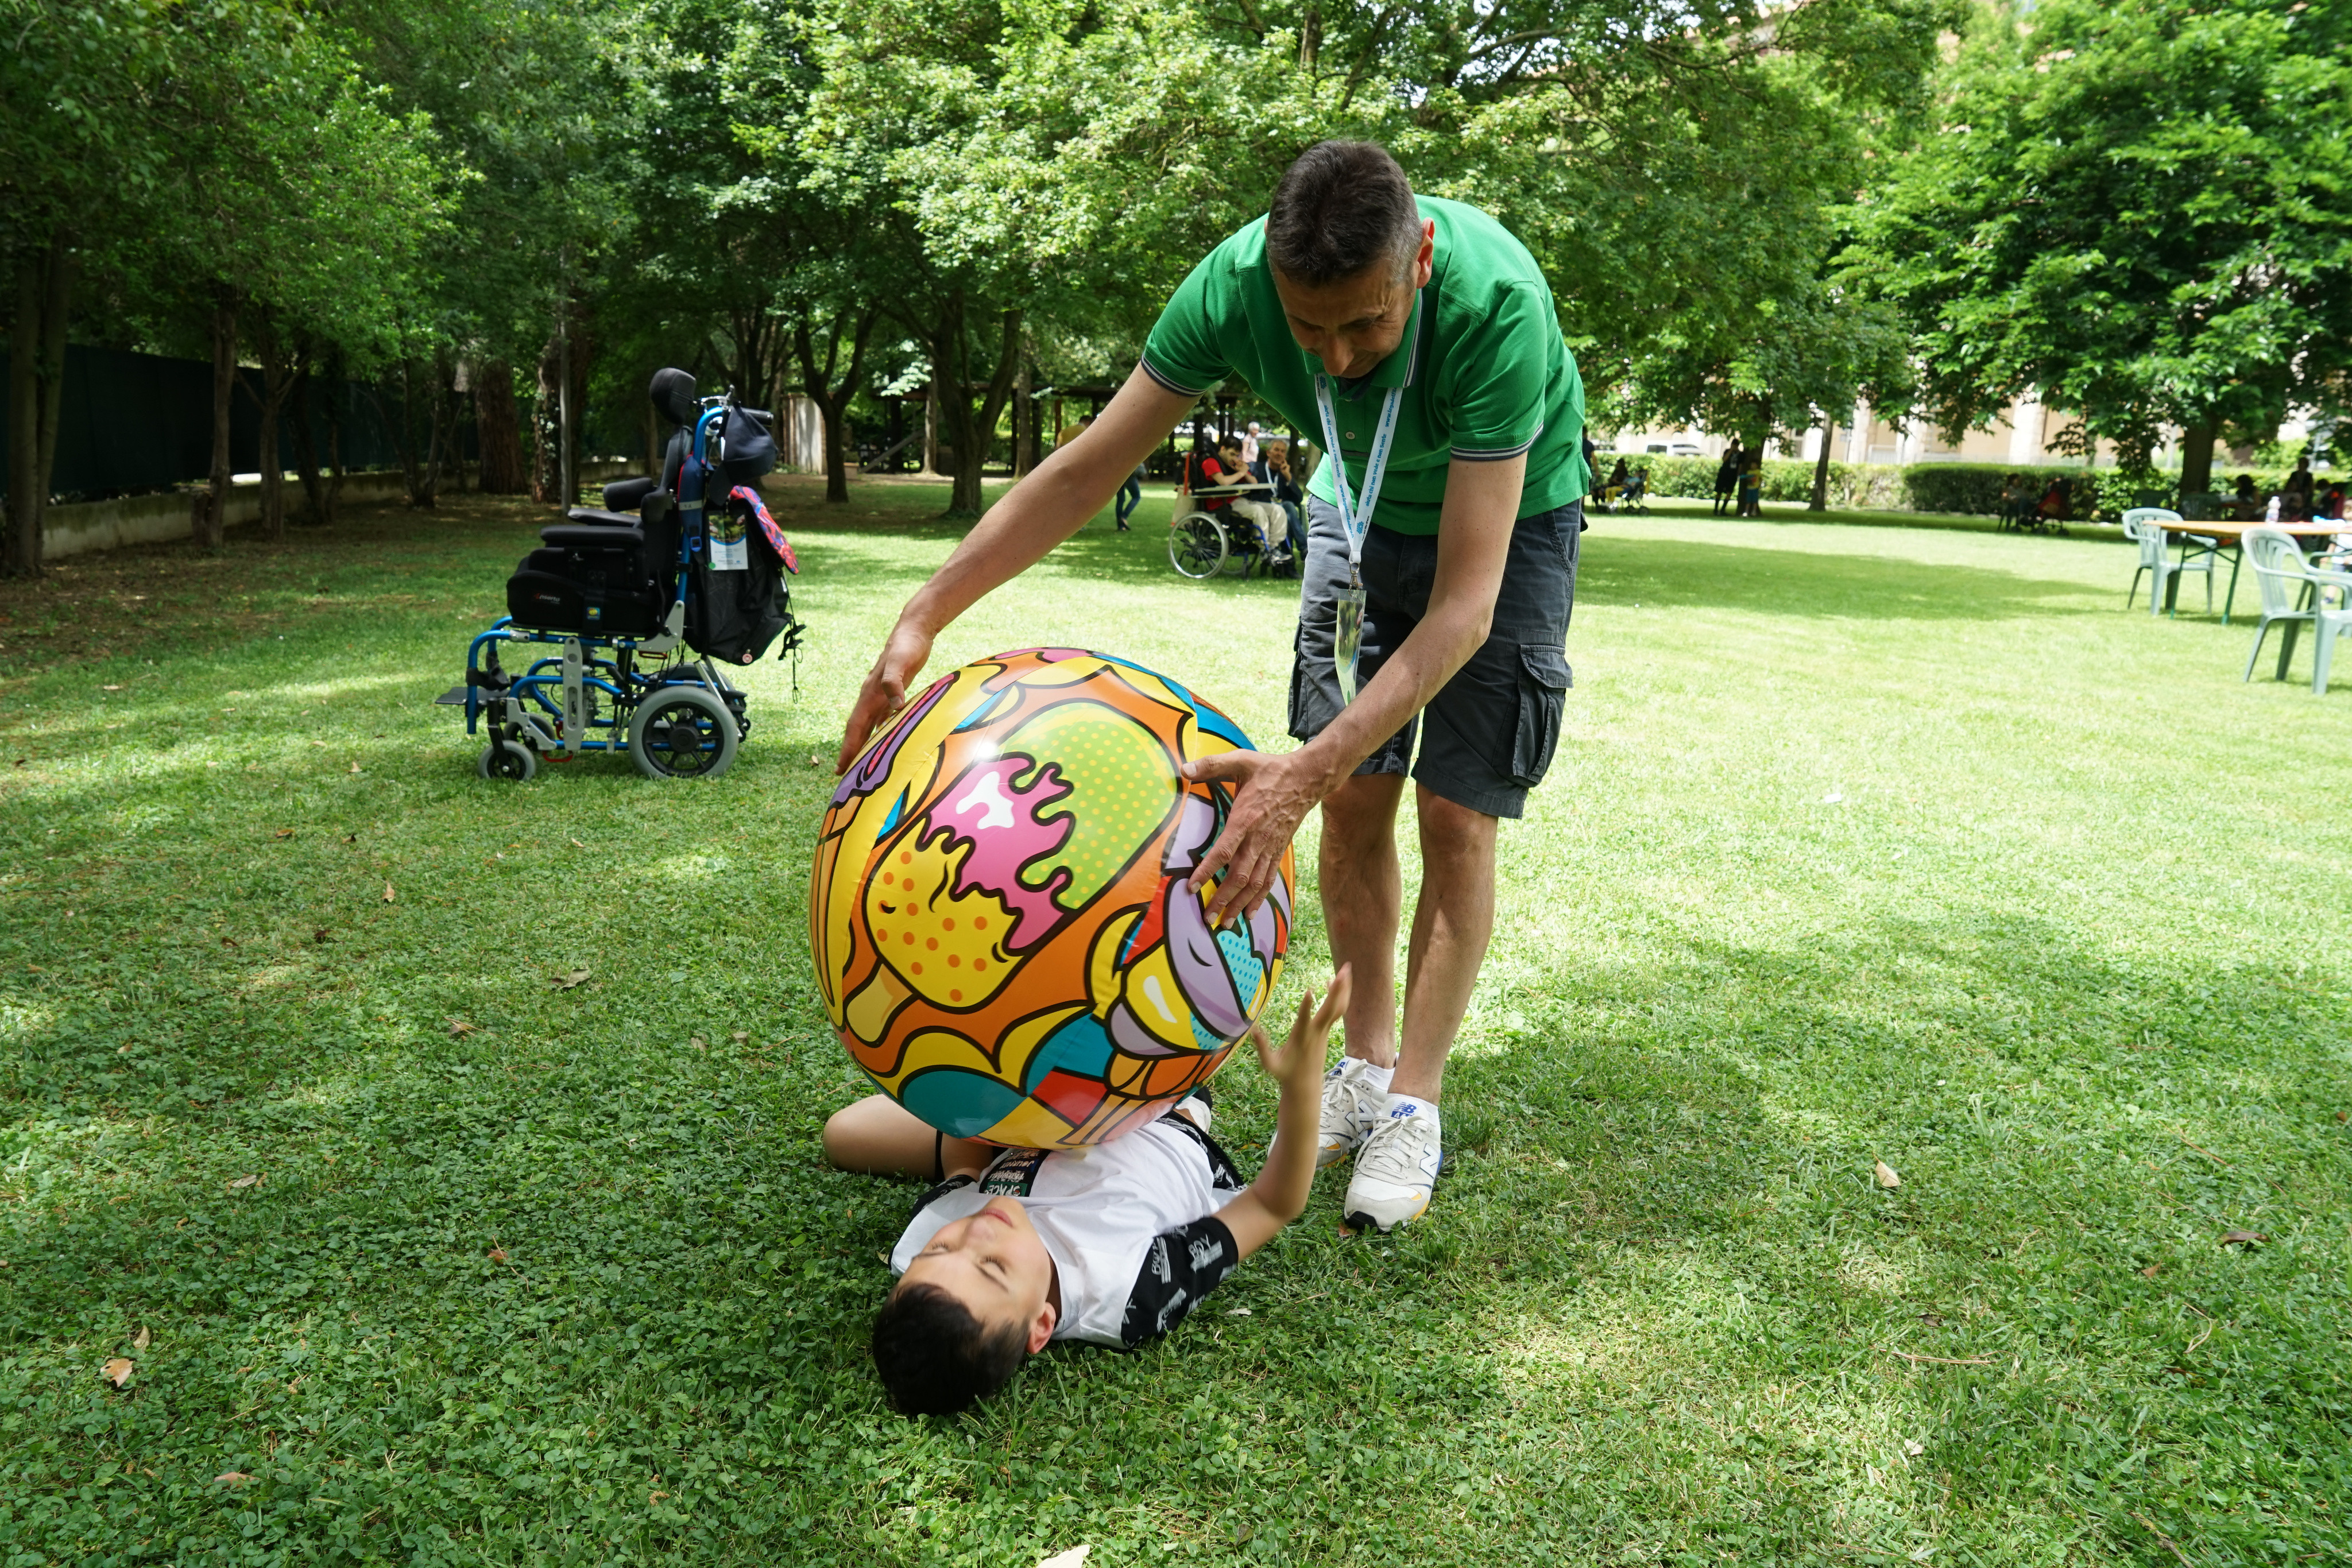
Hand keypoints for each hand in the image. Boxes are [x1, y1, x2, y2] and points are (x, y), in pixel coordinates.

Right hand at [835, 619, 933, 773]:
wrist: (913, 630)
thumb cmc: (907, 646)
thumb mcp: (901, 663)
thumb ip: (894, 683)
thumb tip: (894, 705)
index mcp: (870, 694)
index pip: (856, 726)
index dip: (849, 748)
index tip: (840, 767)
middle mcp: (871, 696)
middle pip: (858, 729)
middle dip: (851, 750)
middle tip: (843, 772)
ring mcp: (880, 694)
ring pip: (868, 724)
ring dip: (863, 743)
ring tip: (860, 762)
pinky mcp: (891, 692)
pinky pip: (882, 717)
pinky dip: (879, 730)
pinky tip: (883, 739)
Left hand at [1179, 748, 1329, 924]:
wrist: (1307, 778)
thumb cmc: (1271, 770)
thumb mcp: (1241, 760)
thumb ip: (1211, 765)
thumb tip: (1184, 769)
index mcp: (1246, 819)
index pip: (1224, 851)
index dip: (1208, 871)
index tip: (1191, 886)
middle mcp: (1258, 839)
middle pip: (1239, 877)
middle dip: (1222, 899)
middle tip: (1206, 917)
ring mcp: (1270, 847)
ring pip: (1254, 884)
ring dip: (1239, 905)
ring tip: (1225, 923)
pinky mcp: (1278, 851)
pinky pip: (1268, 880)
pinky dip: (1258, 899)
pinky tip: (1249, 913)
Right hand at [1249, 965, 1352, 1093]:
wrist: (1306, 1085)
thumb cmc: (1286, 1073)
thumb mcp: (1270, 1064)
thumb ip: (1262, 1047)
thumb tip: (1251, 1031)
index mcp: (1301, 1038)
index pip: (1304, 1020)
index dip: (1307, 1006)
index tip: (1309, 991)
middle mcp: (1316, 1032)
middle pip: (1331, 1009)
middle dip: (1338, 989)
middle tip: (1344, 970)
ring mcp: (1324, 1031)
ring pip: (1338, 1008)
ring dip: (1343, 989)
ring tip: (1346, 969)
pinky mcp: (1326, 1031)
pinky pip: (1336, 1011)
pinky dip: (1338, 996)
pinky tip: (1334, 982)